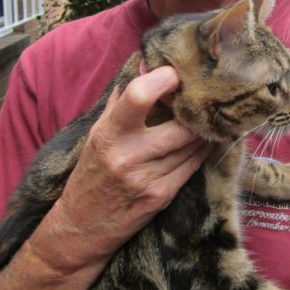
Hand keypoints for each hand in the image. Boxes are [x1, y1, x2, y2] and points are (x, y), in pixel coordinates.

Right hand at [34, 66, 210, 268]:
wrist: (81, 225)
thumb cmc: (91, 171)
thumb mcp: (98, 132)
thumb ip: (123, 101)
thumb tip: (146, 64)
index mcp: (109, 133)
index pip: (139, 96)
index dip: (164, 79)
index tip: (176, 72)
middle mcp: (128, 156)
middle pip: (181, 126)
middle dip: (196, 111)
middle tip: (204, 97)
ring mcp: (146, 179)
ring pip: (192, 145)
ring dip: (205, 130)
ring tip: (208, 116)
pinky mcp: (161, 197)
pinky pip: (192, 166)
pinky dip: (201, 150)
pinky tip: (203, 141)